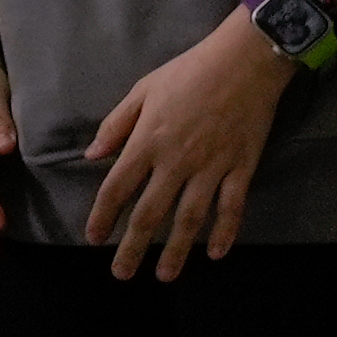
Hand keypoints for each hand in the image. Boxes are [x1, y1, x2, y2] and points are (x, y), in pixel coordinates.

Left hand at [85, 16, 293, 278]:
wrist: (245, 60)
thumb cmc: (189, 71)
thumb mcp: (142, 90)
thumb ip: (116, 125)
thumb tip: (92, 156)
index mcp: (146, 143)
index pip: (116, 189)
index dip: (102, 217)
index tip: (93, 238)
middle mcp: (175, 162)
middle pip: (149, 213)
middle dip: (133, 247)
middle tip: (121, 275)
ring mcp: (211, 167)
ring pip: (190, 218)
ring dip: (176, 250)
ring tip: (165, 275)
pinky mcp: (242, 166)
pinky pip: (232, 206)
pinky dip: (226, 232)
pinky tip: (216, 254)